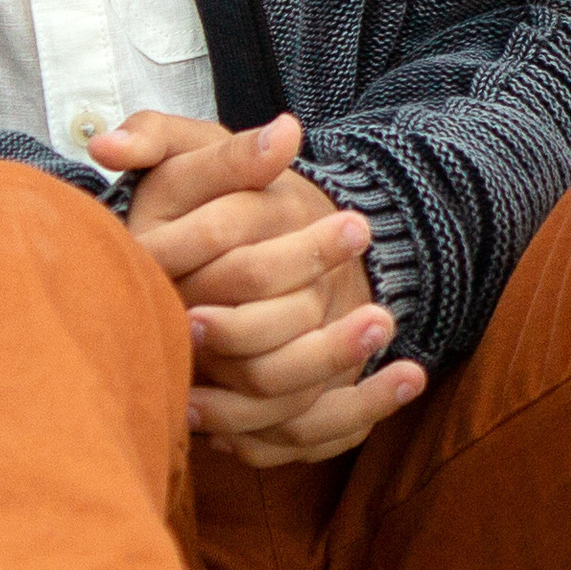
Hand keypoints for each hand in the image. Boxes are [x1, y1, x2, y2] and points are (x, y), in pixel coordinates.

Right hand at [90, 109, 427, 468]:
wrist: (198, 256)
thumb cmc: (200, 198)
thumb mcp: (195, 156)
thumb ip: (227, 150)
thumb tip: (286, 132)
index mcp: (161, 282)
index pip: (235, 278)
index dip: (300, 252)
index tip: (358, 225)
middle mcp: (178, 345)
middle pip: (252, 351)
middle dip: (323, 322)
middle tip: (383, 297)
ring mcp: (208, 391)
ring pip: (273, 402)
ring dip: (337, 363)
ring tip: (387, 323)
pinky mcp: (243, 424)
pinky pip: (300, 437)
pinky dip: (361, 410)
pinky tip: (409, 376)